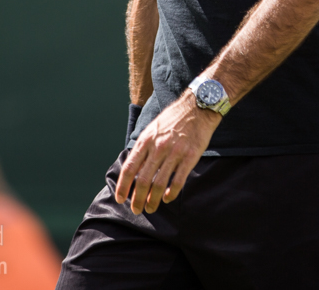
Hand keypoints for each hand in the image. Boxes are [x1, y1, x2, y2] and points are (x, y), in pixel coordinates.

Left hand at [113, 94, 219, 214]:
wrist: (197, 108)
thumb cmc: (173, 119)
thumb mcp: (152, 129)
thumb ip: (143, 148)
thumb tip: (133, 169)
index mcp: (146, 140)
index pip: (129, 168)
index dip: (123, 187)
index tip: (120, 199)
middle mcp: (158, 147)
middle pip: (143, 180)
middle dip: (137, 199)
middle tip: (137, 210)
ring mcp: (175, 152)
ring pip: (159, 184)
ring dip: (153, 200)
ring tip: (151, 208)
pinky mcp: (190, 157)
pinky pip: (178, 181)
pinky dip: (171, 193)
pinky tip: (167, 198)